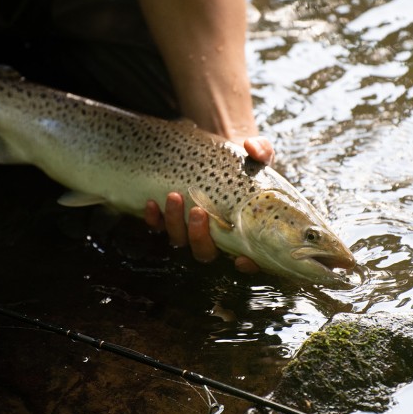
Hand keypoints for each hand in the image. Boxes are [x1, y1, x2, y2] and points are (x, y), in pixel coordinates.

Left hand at [144, 136, 274, 272]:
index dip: (248, 266)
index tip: (241, 260)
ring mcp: (190, 231)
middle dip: (199, 237)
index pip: (249, 261)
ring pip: (180, 240)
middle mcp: (215, 238)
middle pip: (205, 252)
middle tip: (198, 211)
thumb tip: (252, 147)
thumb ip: (260, 151)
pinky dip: (153, 219)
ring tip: (174, 196)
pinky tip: (151, 203)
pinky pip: (158, 228)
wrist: (215, 159)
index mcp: (242, 231)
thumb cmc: (241, 164)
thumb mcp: (256, 156)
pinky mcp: (171, 220)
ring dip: (174, 223)